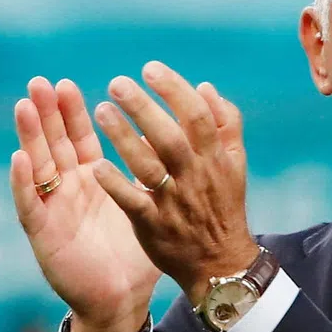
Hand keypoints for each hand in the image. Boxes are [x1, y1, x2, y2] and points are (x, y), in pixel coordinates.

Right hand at [10, 78, 160, 331]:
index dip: (74, 113)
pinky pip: (31, 204)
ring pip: (37, 166)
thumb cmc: (136, 254)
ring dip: (30, 136)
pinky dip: (23, 181)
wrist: (121, 300)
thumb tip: (171, 136)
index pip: (81, 138)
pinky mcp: (44, 234)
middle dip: (47, 113)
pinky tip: (20, 158)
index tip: (69, 84)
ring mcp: (54, 210)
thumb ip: (155, 171)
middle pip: (55, 144)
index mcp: (94, 181)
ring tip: (25, 106)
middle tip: (40, 82)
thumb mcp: (149, 204)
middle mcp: (70, 190)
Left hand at [91, 61, 258, 305]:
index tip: (149, 69)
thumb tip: (205, 87)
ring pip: (148, 166)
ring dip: (123, 138)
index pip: (198, 116)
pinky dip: (116, 184)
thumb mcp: (235, 163)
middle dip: (143, 107)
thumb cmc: (223, 205)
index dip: (174, 89)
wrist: (220, 262)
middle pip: (170, 136)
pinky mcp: (154, 226)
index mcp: (216, 158)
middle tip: (117, 83)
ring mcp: (174, 202)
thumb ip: (226, 123)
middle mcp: (196, 177)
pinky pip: (133, 202)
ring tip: (101, 111)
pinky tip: (96, 165)